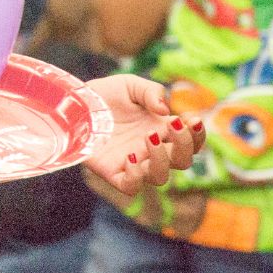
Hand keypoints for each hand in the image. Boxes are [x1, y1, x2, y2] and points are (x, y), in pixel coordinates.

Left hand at [81, 74, 202, 194]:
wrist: (74, 104)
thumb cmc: (105, 95)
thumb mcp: (130, 85)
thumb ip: (150, 92)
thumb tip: (165, 110)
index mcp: (161, 128)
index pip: (191, 140)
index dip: (198, 134)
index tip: (191, 118)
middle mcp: (151, 149)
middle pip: (182, 161)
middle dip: (185, 145)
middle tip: (175, 125)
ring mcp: (133, 163)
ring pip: (160, 177)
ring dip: (161, 159)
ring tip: (149, 137)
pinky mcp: (113, 172)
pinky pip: (131, 187)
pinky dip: (135, 177)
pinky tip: (130, 157)